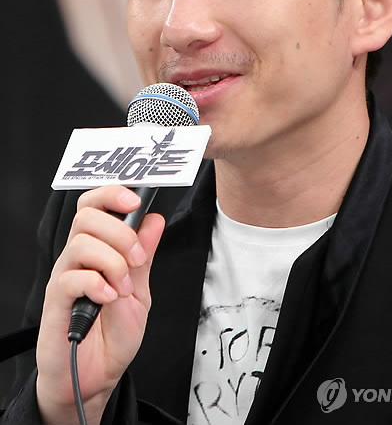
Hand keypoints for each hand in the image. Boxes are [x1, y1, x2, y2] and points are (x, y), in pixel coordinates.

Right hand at [35, 185, 164, 424]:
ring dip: (112, 263)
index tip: (136, 201)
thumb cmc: (113, 335)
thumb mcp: (140, 291)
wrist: (96, 377)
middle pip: (87, 217)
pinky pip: (71, 279)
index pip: (95, 205)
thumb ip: (144, 256)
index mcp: (98, 249)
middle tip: (137, 260)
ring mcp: (64, 279)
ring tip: (123, 288)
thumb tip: (154, 220)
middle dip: (121, 233)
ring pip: (81, 243)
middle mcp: (77, 258)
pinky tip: (109, 299)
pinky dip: (97, 284)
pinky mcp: (56, 304)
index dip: (113, 194)